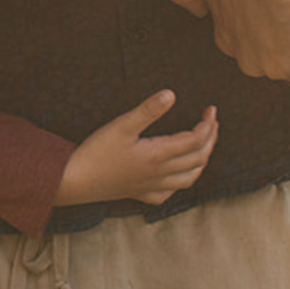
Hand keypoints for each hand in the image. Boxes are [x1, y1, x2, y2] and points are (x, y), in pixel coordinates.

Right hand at [56, 90, 218, 206]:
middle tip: (212, 124)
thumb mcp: (121, 126)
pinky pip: (169, 193)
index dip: (206, 125)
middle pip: (198, 159)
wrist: (76, 181)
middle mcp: (161, 173)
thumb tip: (171, 94)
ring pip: (189, 178)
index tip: (211, 110)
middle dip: (210, 140)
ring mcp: (153, 186)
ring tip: (204, 148)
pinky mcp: (141, 194)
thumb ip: (148, 110)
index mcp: (158, 155)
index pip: (194, 140)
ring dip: (201, 162)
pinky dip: (179, 183)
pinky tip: (176, 177)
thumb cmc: (97, 152)